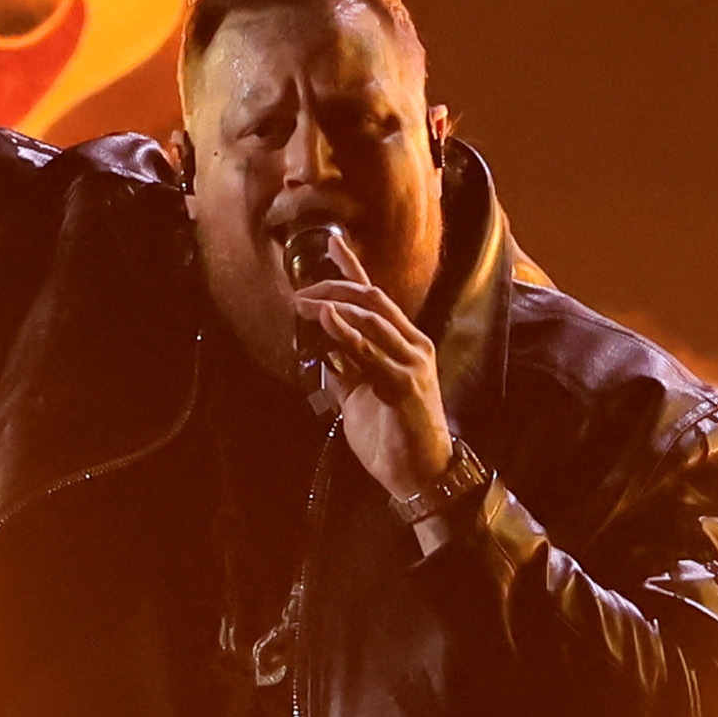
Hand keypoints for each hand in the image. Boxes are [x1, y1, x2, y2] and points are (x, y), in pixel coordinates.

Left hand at [292, 236, 450, 506]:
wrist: (418, 472)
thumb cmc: (391, 433)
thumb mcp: (358, 395)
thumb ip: (343, 369)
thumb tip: (318, 350)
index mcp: (404, 344)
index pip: (378, 297)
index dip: (354, 269)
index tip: (332, 244)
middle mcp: (413, 345)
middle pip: (372, 300)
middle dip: (334, 288)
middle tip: (299, 293)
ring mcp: (412, 363)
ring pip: (373, 319)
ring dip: (334, 307)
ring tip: (303, 304)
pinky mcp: (405, 384)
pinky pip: (372, 352)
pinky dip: (347, 334)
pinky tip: (328, 322)